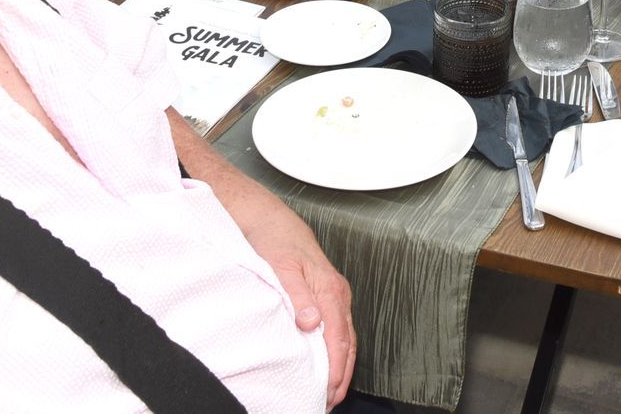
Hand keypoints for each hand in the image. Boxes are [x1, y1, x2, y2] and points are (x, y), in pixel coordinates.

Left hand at [264, 233, 356, 406]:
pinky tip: (330, 362)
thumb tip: (311, 322)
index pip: (338, 337)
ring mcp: (335, 294)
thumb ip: (297, 296)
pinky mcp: (328, 295)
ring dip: (343, 365)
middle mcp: (337, 293)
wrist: (273, 223)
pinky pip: (339, 328)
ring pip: (346, 336)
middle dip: (343, 373)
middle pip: (347, 341)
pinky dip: (339, 350)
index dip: (336, 366)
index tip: (330, 389)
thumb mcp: (281, 268)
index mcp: (330, 290)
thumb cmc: (275, 243)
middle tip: (331, 400)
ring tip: (333, 390)